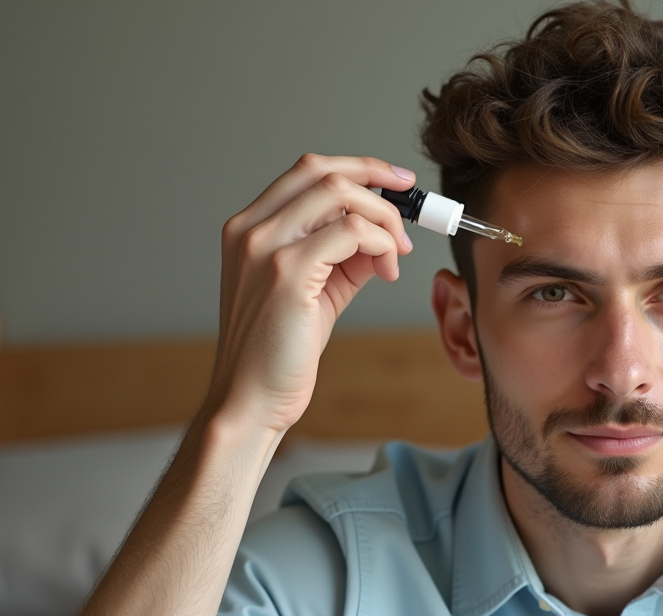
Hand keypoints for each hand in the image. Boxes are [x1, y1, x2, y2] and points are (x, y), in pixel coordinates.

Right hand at [203, 153, 414, 433]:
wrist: (251, 400)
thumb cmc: (279, 352)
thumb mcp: (316, 291)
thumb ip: (344, 256)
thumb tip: (383, 234)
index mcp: (249, 228)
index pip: (307, 172)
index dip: (359, 169)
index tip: (398, 183)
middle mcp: (250, 230)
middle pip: (323, 172)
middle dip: (379, 181)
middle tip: (414, 209)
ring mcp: (264, 248)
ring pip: (340, 195)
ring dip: (384, 219)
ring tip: (396, 255)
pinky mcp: (286, 273)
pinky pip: (351, 233)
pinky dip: (380, 245)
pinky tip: (385, 272)